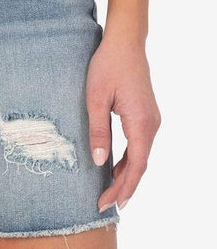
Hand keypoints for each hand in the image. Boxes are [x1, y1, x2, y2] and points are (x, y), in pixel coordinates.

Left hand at [86, 37, 160, 211]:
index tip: (107, 204)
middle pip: (140, 165)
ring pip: (140, 156)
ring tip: (109, 192)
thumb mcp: (95, 99)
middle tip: (105, 205)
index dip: (122, 188)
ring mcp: (151, 119)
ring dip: (125, 175)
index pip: (135, 166)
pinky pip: (139, 144)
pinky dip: (128, 160)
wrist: (124, 43)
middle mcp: (151, 124)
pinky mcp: (145, 114)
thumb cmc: (107, 67)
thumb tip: (100, 162)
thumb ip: (98, 131)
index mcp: (141, 123)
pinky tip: (114, 167)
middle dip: (123, 187)